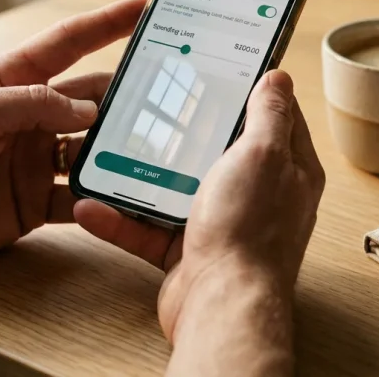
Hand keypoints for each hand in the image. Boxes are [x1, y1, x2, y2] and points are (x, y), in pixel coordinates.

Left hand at [0, 0, 145, 270]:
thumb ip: (32, 104)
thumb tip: (88, 112)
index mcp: (10, 80)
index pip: (67, 44)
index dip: (106, 24)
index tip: (143, 8)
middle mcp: (29, 117)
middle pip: (90, 99)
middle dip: (127, 95)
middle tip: (169, 94)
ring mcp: (35, 159)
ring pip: (93, 148)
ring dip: (121, 148)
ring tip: (158, 147)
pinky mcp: (35, 200)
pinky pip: (80, 195)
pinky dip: (103, 195)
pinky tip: (125, 195)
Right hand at [74, 70, 325, 353]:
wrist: (221, 306)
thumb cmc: (249, 233)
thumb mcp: (262, 154)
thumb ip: (268, 115)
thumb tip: (279, 78)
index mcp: (287, 169)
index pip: (273, 119)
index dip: (249, 92)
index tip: (219, 72)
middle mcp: (258, 196)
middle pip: (219, 151)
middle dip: (185, 131)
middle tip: (153, 105)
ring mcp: (222, 224)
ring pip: (176, 189)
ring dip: (141, 175)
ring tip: (109, 150)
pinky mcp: (188, 252)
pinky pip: (148, 229)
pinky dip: (119, 219)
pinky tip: (92, 205)